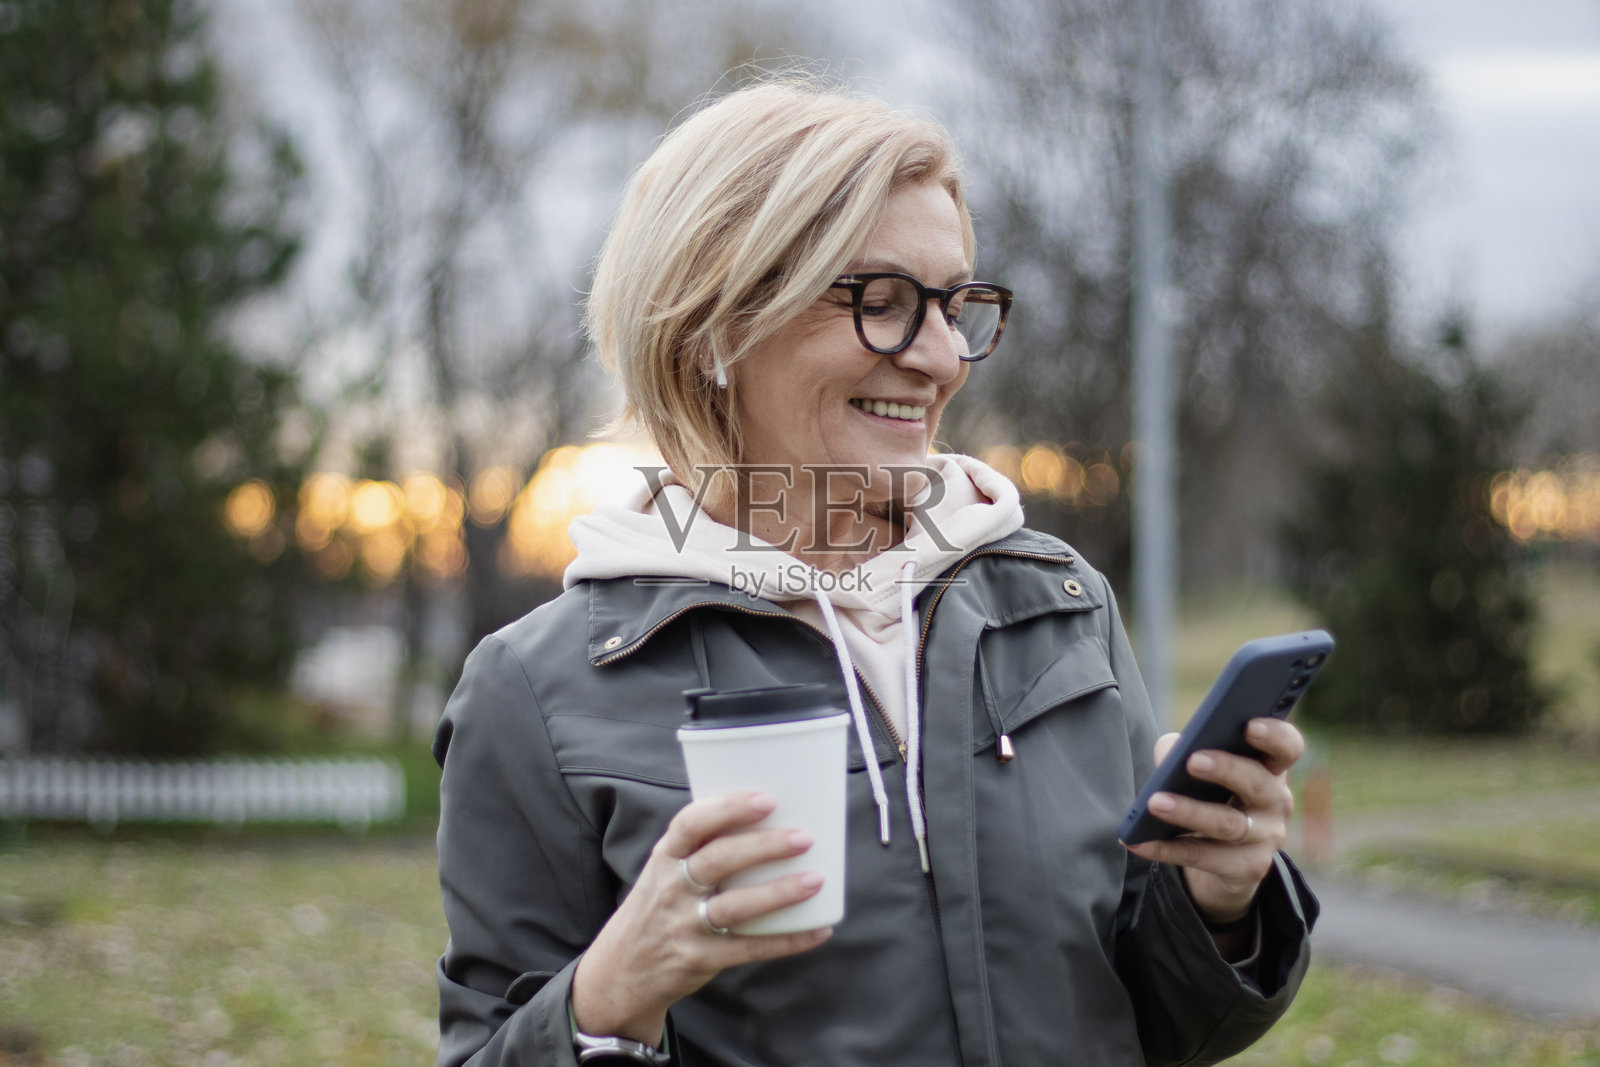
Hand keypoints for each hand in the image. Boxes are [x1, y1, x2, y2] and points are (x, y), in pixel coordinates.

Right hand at [570, 791, 831, 1043]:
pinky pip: (748, 948)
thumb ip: (702, 847)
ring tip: (815, 879)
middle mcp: (671, 888)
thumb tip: (770, 818)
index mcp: (665, 857)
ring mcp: (684, 925)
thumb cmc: (660, 906)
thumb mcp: (665, 871)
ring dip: (778, 892)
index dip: (728, 808)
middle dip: (762, 846)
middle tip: (803, 837)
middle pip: (717, 860)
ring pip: (734, 906)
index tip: (766, 799)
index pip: (690, 824)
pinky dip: (786, 940)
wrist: (622, 970)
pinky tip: (818, 930)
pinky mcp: (700, 958)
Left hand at [1122, 717, 1303, 924]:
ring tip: (1154, 802)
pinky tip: (1138, 841)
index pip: (1287, 747)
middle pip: (1258, 783)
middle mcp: (1277, 801)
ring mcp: (1267, 837)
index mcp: (1270, 767)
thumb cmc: (1210, 795)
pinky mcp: (1248, 868)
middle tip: (1193, 760)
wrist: (1224, 857)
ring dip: (1190, 812)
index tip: (1249, 725)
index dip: (1274, 735)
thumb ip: (1186, 750)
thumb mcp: (1202, 769)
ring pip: (1229, 824)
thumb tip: (1170, 753)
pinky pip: (1203, 856)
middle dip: (1226, 769)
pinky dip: (1166, 848)